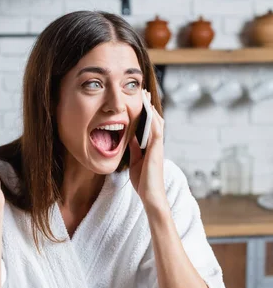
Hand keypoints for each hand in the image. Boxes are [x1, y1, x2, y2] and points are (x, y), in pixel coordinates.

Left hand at [128, 92, 167, 212]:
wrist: (150, 195)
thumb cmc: (143, 181)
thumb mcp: (136, 160)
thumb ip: (135, 148)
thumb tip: (129, 137)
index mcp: (150, 146)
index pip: (148, 125)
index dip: (145, 112)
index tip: (140, 101)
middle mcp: (156, 144)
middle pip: (154, 120)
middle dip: (148, 106)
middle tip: (143, 92)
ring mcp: (158, 146)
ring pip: (157, 122)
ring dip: (151, 108)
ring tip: (145, 95)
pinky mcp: (157, 150)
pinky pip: (156, 130)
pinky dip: (153, 119)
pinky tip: (149, 110)